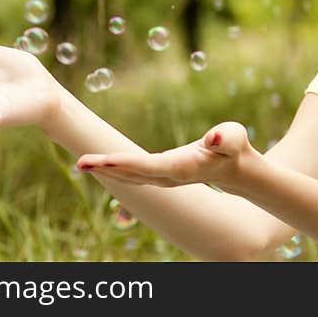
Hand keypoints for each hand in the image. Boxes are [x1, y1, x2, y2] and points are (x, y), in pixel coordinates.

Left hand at [76, 121, 260, 192]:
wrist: (237, 170)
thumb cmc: (234, 148)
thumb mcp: (235, 137)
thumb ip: (227, 138)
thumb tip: (214, 137)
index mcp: (183, 168)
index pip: (150, 167)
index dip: (127, 164)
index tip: (104, 161)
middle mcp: (169, 177)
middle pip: (132, 174)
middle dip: (106, 169)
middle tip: (80, 162)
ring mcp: (163, 179)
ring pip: (129, 177)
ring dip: (105, 170)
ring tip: (82, 163)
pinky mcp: (161, 175)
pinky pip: (132, 175)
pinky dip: (115, 170)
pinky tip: (100, 165)